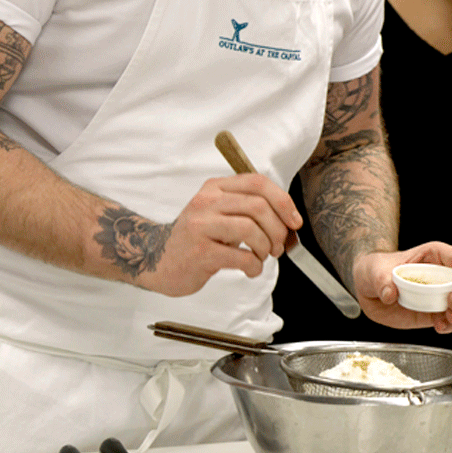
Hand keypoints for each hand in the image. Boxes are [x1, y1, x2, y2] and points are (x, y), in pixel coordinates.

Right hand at [138, 173, 301, 295]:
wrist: (157, 259)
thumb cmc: (196, 238)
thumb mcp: (217, 213)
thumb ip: (246, 209)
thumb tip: (287, 219)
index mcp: (214, 188)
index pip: (257, 182)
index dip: (283, 201)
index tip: (294, 221)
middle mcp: (206, 202)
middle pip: (258, 206)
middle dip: (277, 230)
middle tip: (277, 246)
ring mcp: (201, 226)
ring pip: (251, 229)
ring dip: (266, 247)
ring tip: (261, 257)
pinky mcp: (200, 252)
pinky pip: (241, 256)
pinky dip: (254, 266)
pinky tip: (250, 270)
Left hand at [352, 242, 451, 333]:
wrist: (368, 287)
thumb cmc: (376, 269)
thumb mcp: (375, 270)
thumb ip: (382, 281)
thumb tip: (390, 295)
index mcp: (433, 256)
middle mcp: (441, 276)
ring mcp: (439, 296)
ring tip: (448, 317)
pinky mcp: (433, 313)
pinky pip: (450, 321)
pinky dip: (449, 326)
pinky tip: (439, 326)